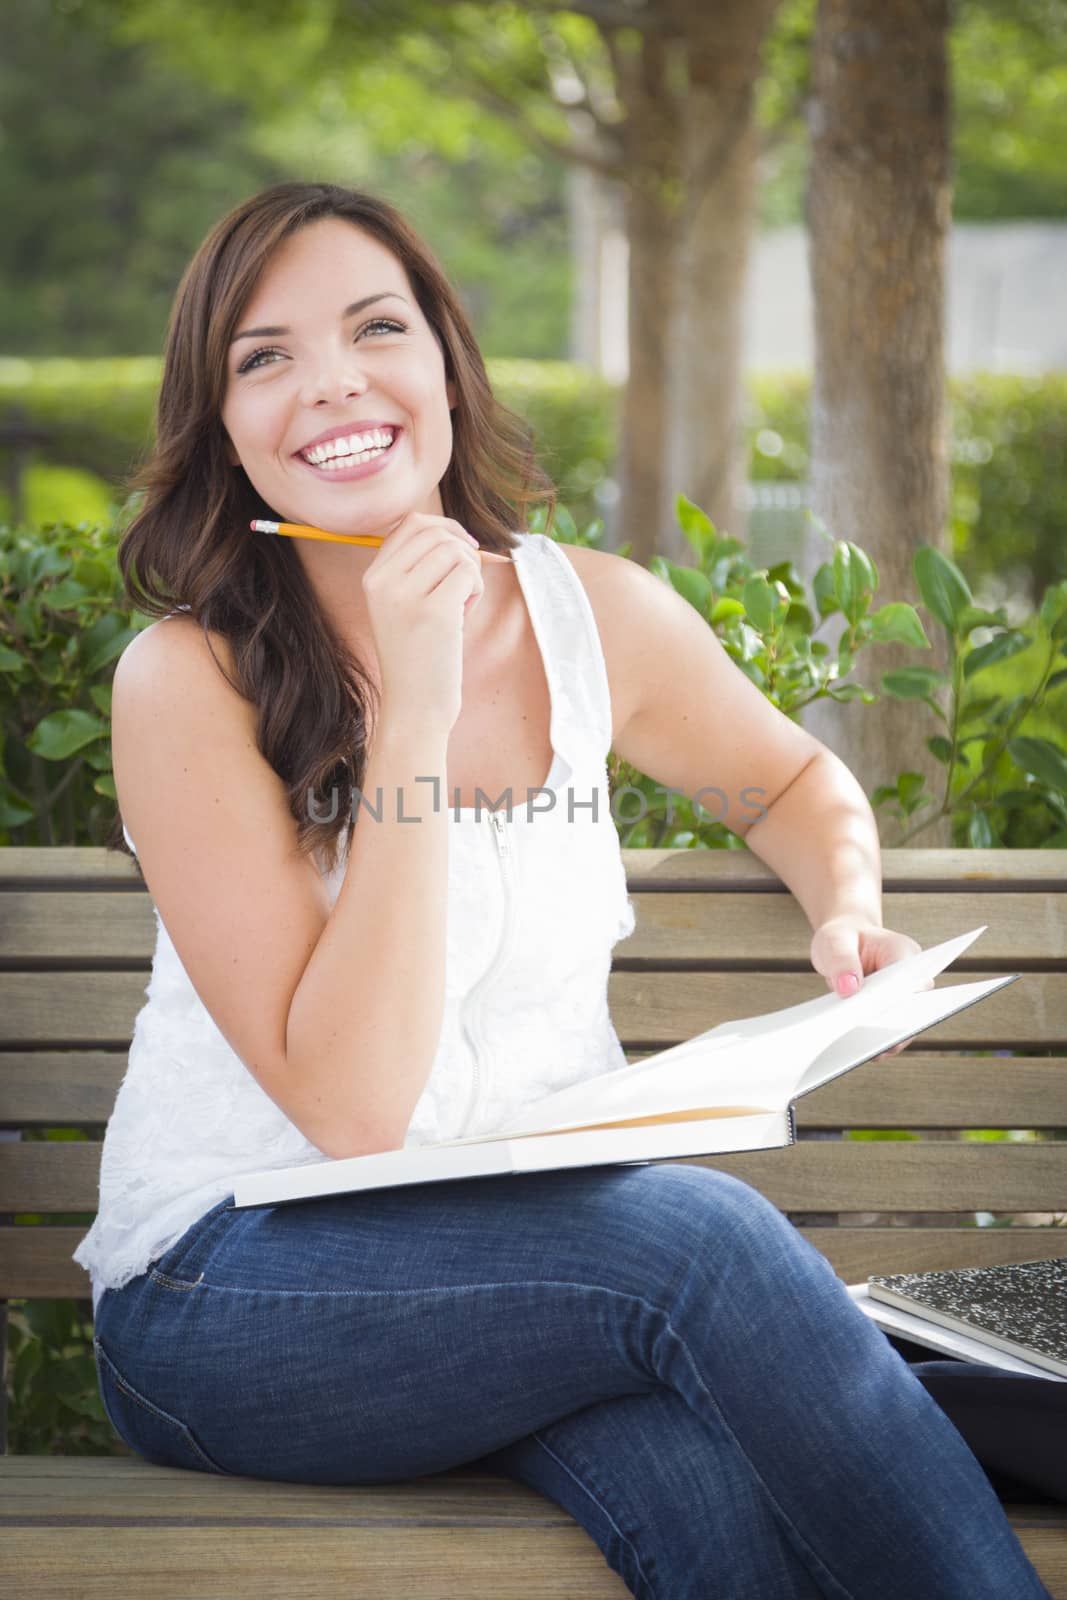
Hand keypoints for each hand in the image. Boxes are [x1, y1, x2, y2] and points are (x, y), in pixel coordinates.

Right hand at [361, 512, 484, 732]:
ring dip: (471, 573)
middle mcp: (383, 582)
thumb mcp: (405, 605)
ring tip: (462, 604)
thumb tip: (458, 533)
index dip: (444, 528)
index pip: (411, 523)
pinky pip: (468, 573)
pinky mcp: (434, 613)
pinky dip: (476, 590)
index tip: (462, 550)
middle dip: (462, 550)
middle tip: (465, 584)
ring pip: (455, 551)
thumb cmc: (420, 655)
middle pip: (435, 532)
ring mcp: (406, 597)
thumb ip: (420, 568)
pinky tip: (464, 615)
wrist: (414, 706)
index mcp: (373, 577)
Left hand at [809, 917, 931, 1060]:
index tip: (881, 1018)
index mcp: (903, 952)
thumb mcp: (834, 940)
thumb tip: (849, 989)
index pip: (911, 981)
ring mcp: (902, 999)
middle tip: (870, 1046)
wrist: (843, 942)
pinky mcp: (889, 1014)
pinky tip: (851, 1049)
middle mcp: (911, 978)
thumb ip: (841, 960)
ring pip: (900, 1027)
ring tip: (857, 1052)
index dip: (900, 1002)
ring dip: (881, 1040)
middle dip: (892, 1027)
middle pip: (911, 1010)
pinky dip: (870, 1042)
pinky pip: (884, 1033)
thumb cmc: (842, 936)